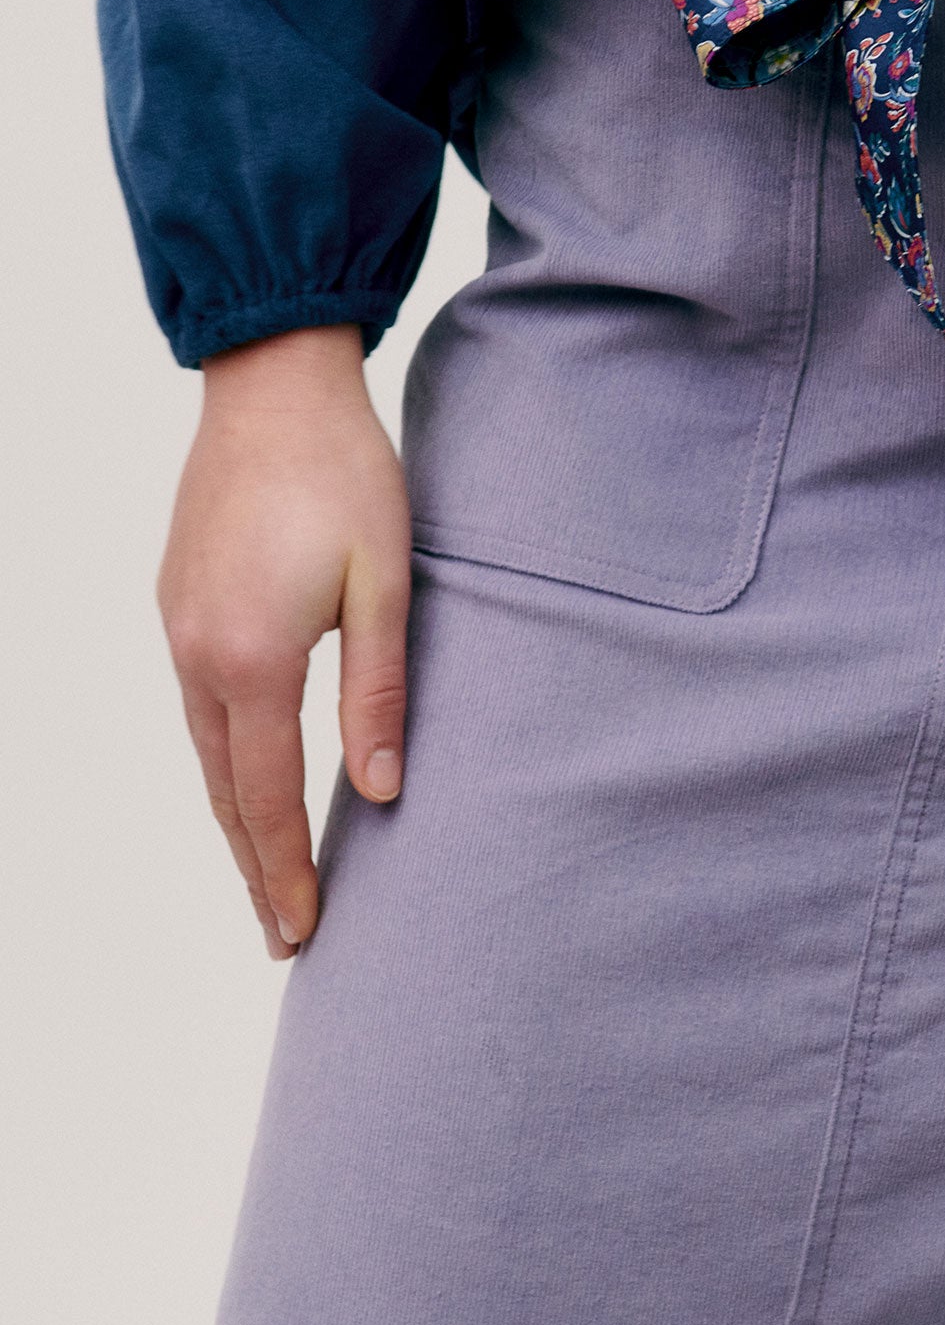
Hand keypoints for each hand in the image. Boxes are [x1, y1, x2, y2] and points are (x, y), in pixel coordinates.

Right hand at [157, 326, 410, 957]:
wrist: (272, 387)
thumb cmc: (346, 474)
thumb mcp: (387, 581)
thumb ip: (381, 689)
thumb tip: (380, 791)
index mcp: (251, 658)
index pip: (267, 798)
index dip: (287, 871)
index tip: (304, 933)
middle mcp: (197, 654)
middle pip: (224, 792)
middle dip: (255, 867)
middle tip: (283, 937)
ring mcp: (177, 627)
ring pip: (204, 752)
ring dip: (234, 818)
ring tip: (267, 876)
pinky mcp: (177, 602)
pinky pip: (196, 705)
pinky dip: (222, 759)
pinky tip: (246, 776)